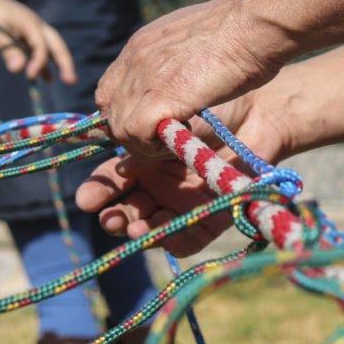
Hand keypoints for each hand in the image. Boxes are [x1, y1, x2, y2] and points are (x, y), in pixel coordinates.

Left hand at [0, 0, 76, 83]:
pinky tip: (45, 77)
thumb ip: (8, 50)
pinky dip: (43, 62)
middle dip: (65, 62)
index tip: (29, 76)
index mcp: (30, 24)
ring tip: (65, 80)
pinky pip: (39, 48)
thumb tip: (19, 70)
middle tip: (71, 81)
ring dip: (58, 62)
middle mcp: (36, 25)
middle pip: (57, 44)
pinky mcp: (24, 32)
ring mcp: (31, 28)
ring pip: (50, 46)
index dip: (38, 63)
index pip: (41, 47)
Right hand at [75, 99, 283, 256]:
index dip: (99, 192)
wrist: (257, 110)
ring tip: (135, 227)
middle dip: (116, 218)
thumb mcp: (165, 112)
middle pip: (130, 210)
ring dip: (142, 230)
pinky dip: (176, 240)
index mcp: (143, 161)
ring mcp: (185, 202)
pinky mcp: (214, 217)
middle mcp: (160, 185)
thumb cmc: (209, 103)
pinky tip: (164, 237)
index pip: (113, 182)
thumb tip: (108, 143)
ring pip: (155, 226)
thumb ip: (137, 128)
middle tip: (108, 219)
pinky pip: (190, 238)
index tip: (86, 200)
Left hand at [95, 0, 279, 155]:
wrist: (253, 23)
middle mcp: (134, 60)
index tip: (152, 120)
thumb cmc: (240, 30)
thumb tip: (177, 75)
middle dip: (134, 133)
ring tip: (178, 135)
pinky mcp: (160, 95)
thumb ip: (174, 60)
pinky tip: (182, 135)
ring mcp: (143, 76)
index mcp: (139, 45)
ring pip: (120, 128)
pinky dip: (154, 145)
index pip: (108, 91)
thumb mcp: (192, 39)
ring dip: (146, 143)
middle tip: (167, 134)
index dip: (125, 112)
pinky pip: (136, 134)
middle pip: (109, 113)